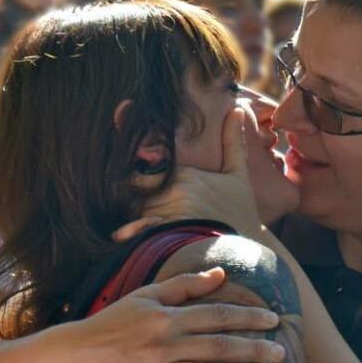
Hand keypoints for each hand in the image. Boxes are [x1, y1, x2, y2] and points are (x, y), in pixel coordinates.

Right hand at [62, 267, 284, 362]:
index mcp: (166, 317)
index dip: (247, 317)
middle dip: (252, 348)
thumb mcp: (145, 296)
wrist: (73, 357)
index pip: (216, 315)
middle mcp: (164, 343)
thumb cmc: (113, 324)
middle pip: (216, 345)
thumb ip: (185, 285)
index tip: (273, 320)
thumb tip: (221, 274)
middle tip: (280, 353)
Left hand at [116, 108, 263, 241]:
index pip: (144, 159)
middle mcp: (173, 191)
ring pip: (132, 206)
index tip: (127, 145)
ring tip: (120, 214)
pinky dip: (129, 231)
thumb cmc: (240, 214)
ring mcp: (169, 213)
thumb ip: (233, 143)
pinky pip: (138, 229)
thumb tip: (236, 110)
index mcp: (184, 174)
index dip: (132, 156)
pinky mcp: (166, 236)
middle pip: (132, 185)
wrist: (245, 252)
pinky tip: (123, 235)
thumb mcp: (239, 176)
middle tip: (117, 191)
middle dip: (126, 188)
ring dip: (126, 209)